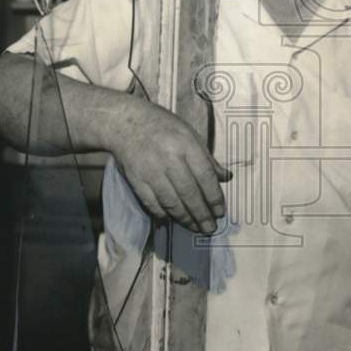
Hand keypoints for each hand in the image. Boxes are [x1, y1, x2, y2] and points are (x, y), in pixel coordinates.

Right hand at [109, 96, 231, 234]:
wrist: (124, 122)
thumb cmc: (162, 126)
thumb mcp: (190, 133)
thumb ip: (207, 157)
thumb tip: (226, 177)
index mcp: (185, 145)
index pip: (205, 176)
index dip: (214, 197)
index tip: (221, 211)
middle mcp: (169, 159)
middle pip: (189, 193)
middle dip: (202, 214)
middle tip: (210, 228)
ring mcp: (151, 172)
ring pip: (171, 203)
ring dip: (185, 219)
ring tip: (196, 228)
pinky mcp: (136, 181)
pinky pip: (152, 204)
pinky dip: (163, 215)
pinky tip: (172, 220)